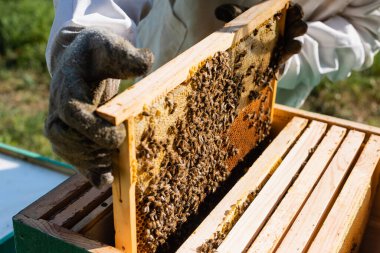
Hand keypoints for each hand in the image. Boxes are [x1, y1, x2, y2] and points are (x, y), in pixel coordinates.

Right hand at [45, 28, 152, 187]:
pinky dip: (90, 172)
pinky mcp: (70, 138)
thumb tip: (146, 64)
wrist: (83, 63)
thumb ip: (128, 55)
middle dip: (93, 148)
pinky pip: (74, 160)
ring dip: (92, 161)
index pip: (72, 113)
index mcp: (67, 86)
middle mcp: (58, 109)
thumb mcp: (112, 47)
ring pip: (67, 152)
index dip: (93, 128)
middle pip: (65, 138)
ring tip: (116, 162)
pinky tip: (107, 180)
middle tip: (121, 148)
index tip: (120, 134)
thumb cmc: (98, 55)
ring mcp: (62, 126)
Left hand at [215, 2, 306, 64]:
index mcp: (282, 17)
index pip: (295, 11)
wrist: (248, 52)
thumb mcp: (243, 20)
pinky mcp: (279, 63)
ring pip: (296, 46)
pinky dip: (281, 64)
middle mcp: (287, 32)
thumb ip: (234, 14)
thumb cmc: (250, 29)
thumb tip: (219, 11)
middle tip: (293, 26)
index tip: (292, 10)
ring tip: (290, 45)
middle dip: (298, 26)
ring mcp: (284, 48)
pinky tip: (277, 64)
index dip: (296, 11)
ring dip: (294, 45)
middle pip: (300, 27)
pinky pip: (284, 64)